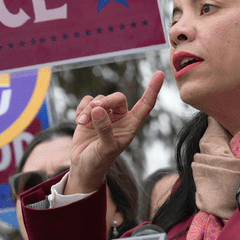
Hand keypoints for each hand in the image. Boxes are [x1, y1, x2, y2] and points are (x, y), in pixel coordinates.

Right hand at [66, 72, 163, 194]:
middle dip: (106, 100)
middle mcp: (120, 117)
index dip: (153, 89)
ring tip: (83, 122)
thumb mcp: (106, 148)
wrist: (83, 166)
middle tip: (96, 109)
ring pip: (100, 99)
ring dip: (90, 108)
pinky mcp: (90, 114)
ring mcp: (105, 115)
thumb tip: (98, 109)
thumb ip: (104, 129)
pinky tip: (79, 121)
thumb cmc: (100, 160)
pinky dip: (81, 108)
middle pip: (118, 97)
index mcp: (131, 125)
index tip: (160, 73)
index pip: (146, 104)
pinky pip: (87, 101)